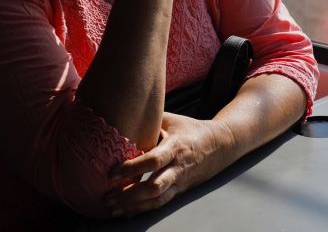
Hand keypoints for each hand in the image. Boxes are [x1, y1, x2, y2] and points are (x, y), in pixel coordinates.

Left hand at [104, 112, 236, 217]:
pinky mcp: (179, 190)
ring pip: (157, 200)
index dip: (132, 168)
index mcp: (176, 147)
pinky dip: (142, 210)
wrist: (220, 144)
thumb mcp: (172, 120)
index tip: (112, 172)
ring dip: (133, 207)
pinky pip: (160, 204)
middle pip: (154, 187)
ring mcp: (180, 181)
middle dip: (129, 195)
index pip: (153, 160)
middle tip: (108, 196)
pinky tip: (126, 212)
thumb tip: (122, 115)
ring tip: (112, 208)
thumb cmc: (191, 129)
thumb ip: (150, 121)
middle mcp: (178, 167)